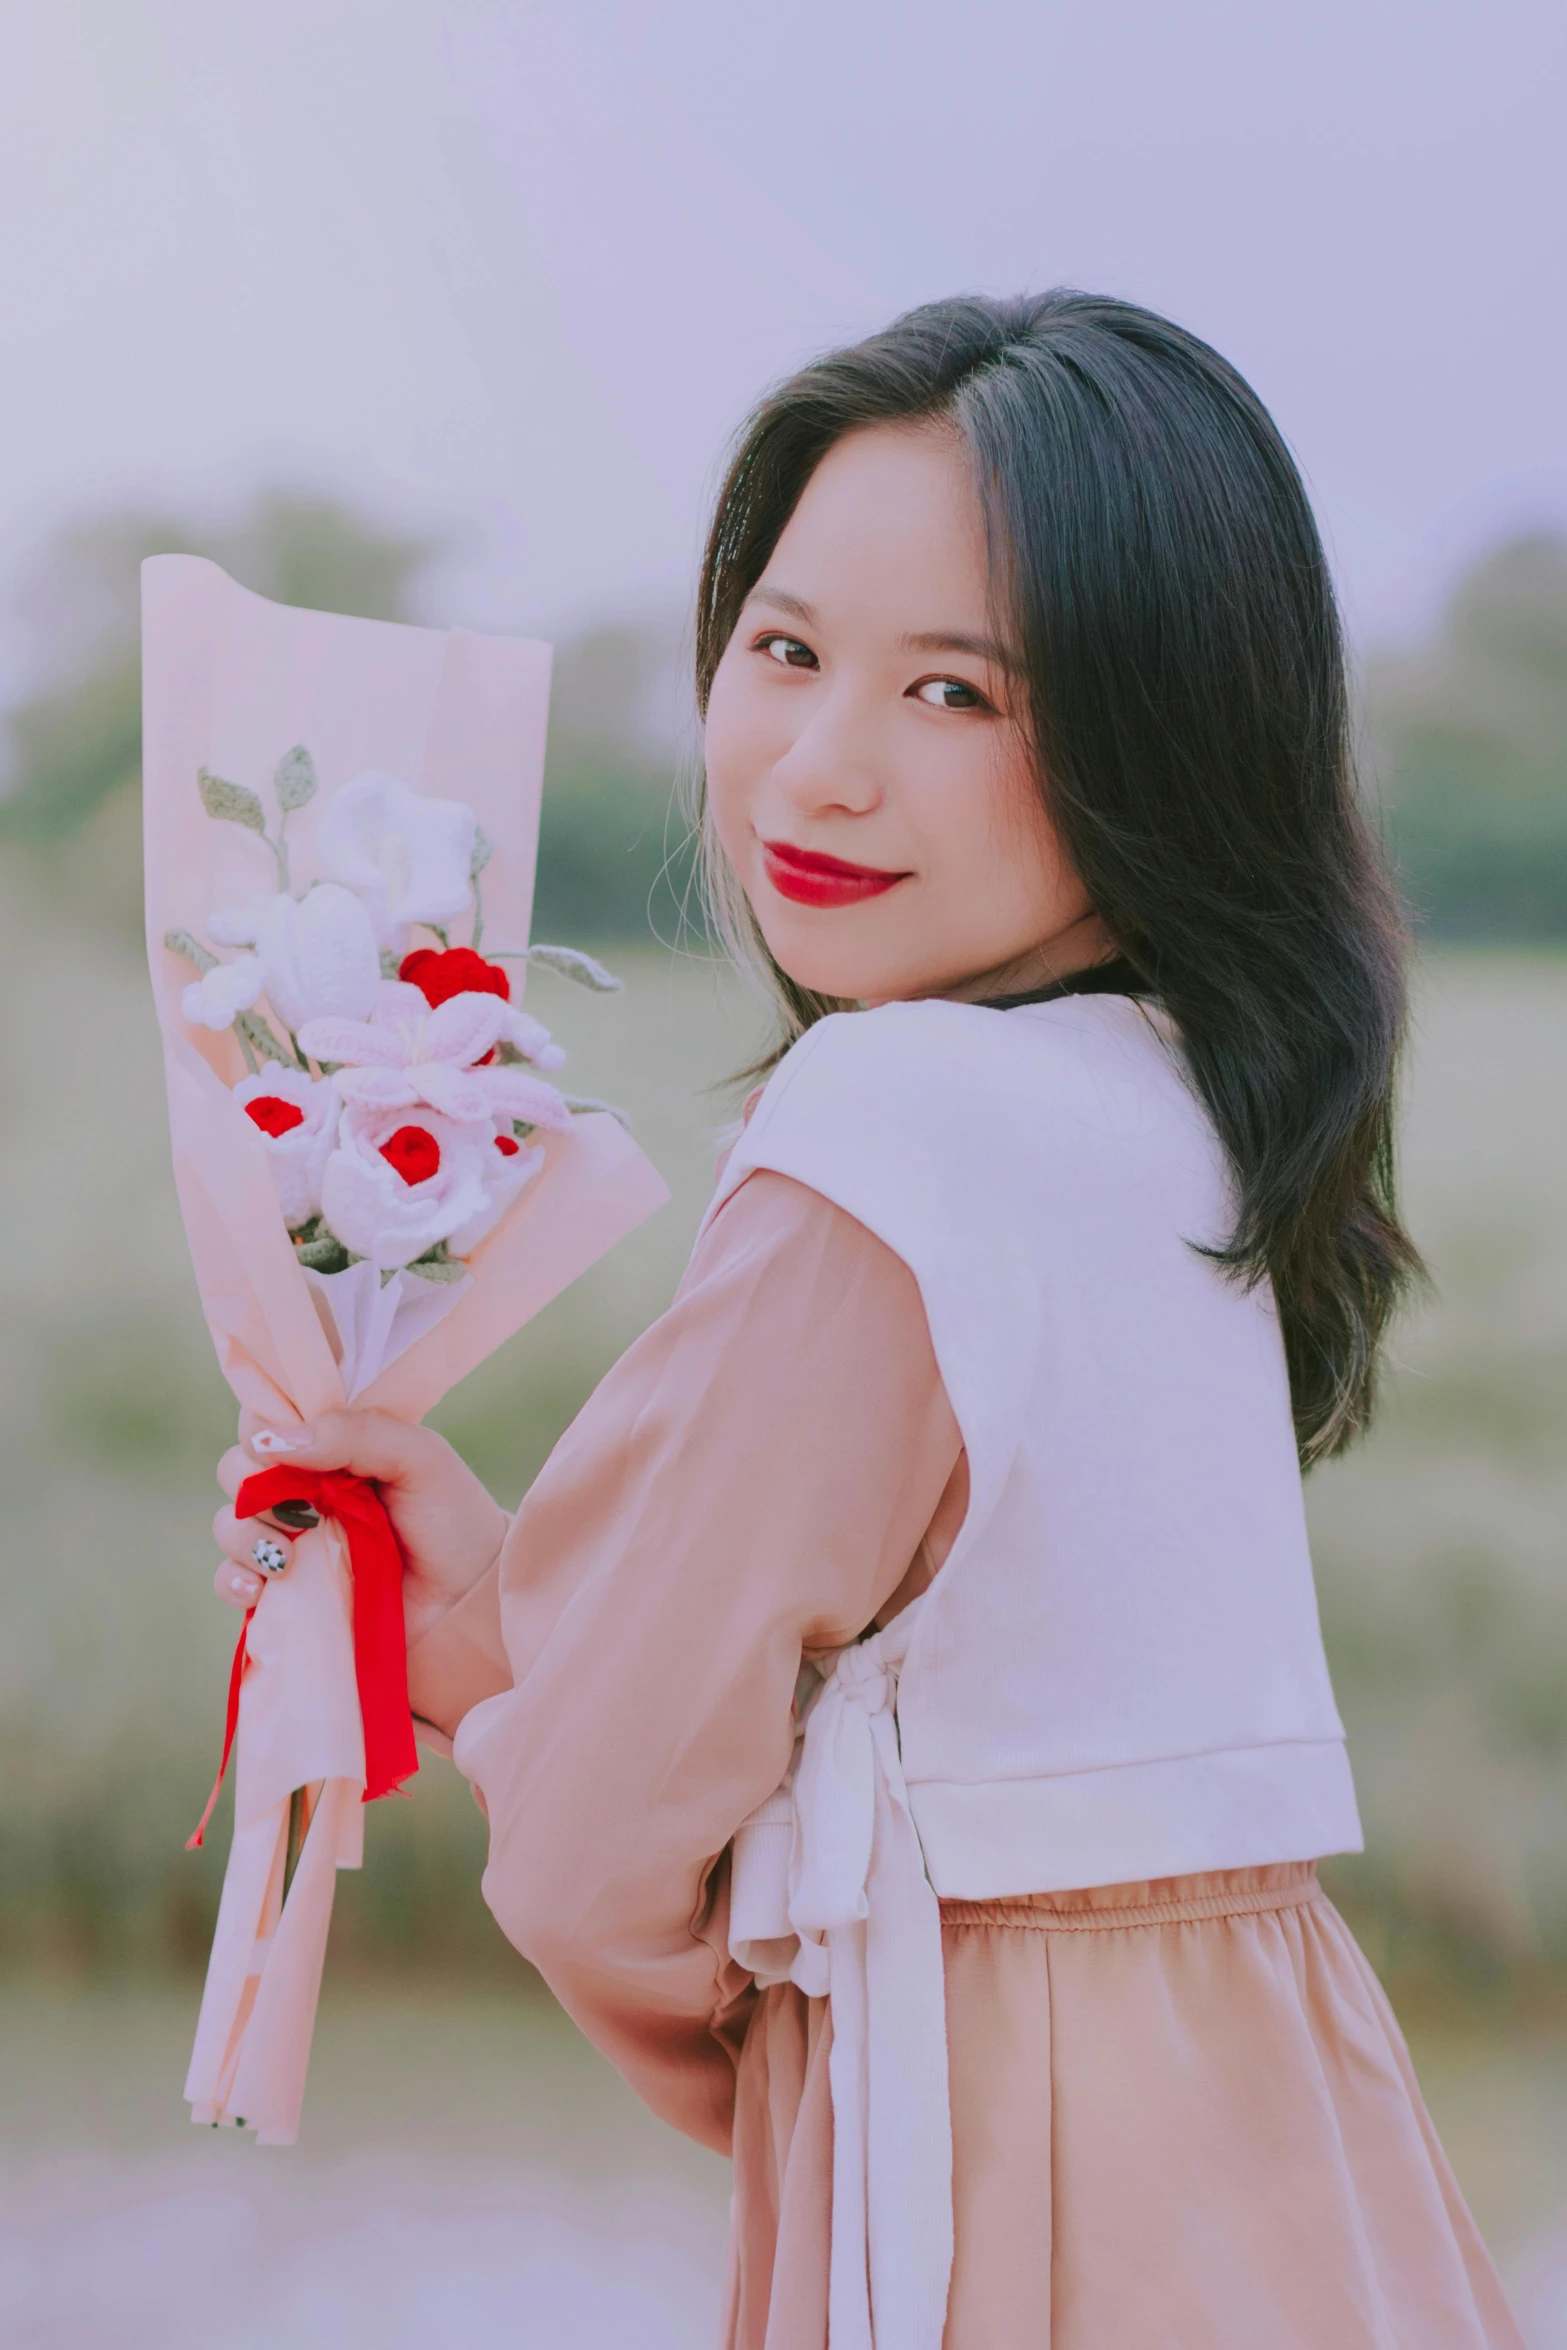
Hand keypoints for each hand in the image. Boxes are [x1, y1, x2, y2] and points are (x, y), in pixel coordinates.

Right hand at [212, 1410, 510, 1649]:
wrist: (471, 1602)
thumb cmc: (453, 1519)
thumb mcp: (419, 1458)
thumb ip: (353, 1434)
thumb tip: (271, 1441)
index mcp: (333, 1448)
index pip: (268, 1420)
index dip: (261, 1429)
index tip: (279, 1447)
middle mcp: (304, 1490)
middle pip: (237, 1470)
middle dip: (251, 1483)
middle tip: (299, 1505)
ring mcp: (293, 1542)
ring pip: (230, 1526)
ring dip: (245, 1535)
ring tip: (287, 1553)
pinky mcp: (287, 1593)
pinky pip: (233, 1583)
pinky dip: (235, 1581)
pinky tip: (261, 1587)